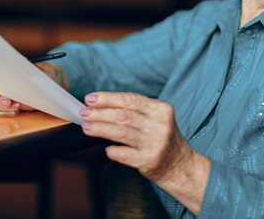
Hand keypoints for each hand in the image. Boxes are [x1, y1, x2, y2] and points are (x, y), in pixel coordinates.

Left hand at [79, 92, 209, 214]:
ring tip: (87, 127)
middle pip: (123, 115)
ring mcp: (155, 143)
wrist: (179, 165)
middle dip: (99, 113)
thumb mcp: (155, 119)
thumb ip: (134, 111)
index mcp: (160, 110)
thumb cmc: (161, 139)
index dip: (108, 98)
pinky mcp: (150, 160)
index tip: (90, 99)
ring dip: (100, 129)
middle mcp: (159, 125)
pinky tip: (106, 149)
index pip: (130, 100)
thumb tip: (100, 106)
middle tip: (83, 113)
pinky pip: (124, 154)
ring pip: (121, 132)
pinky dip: (113, 151)